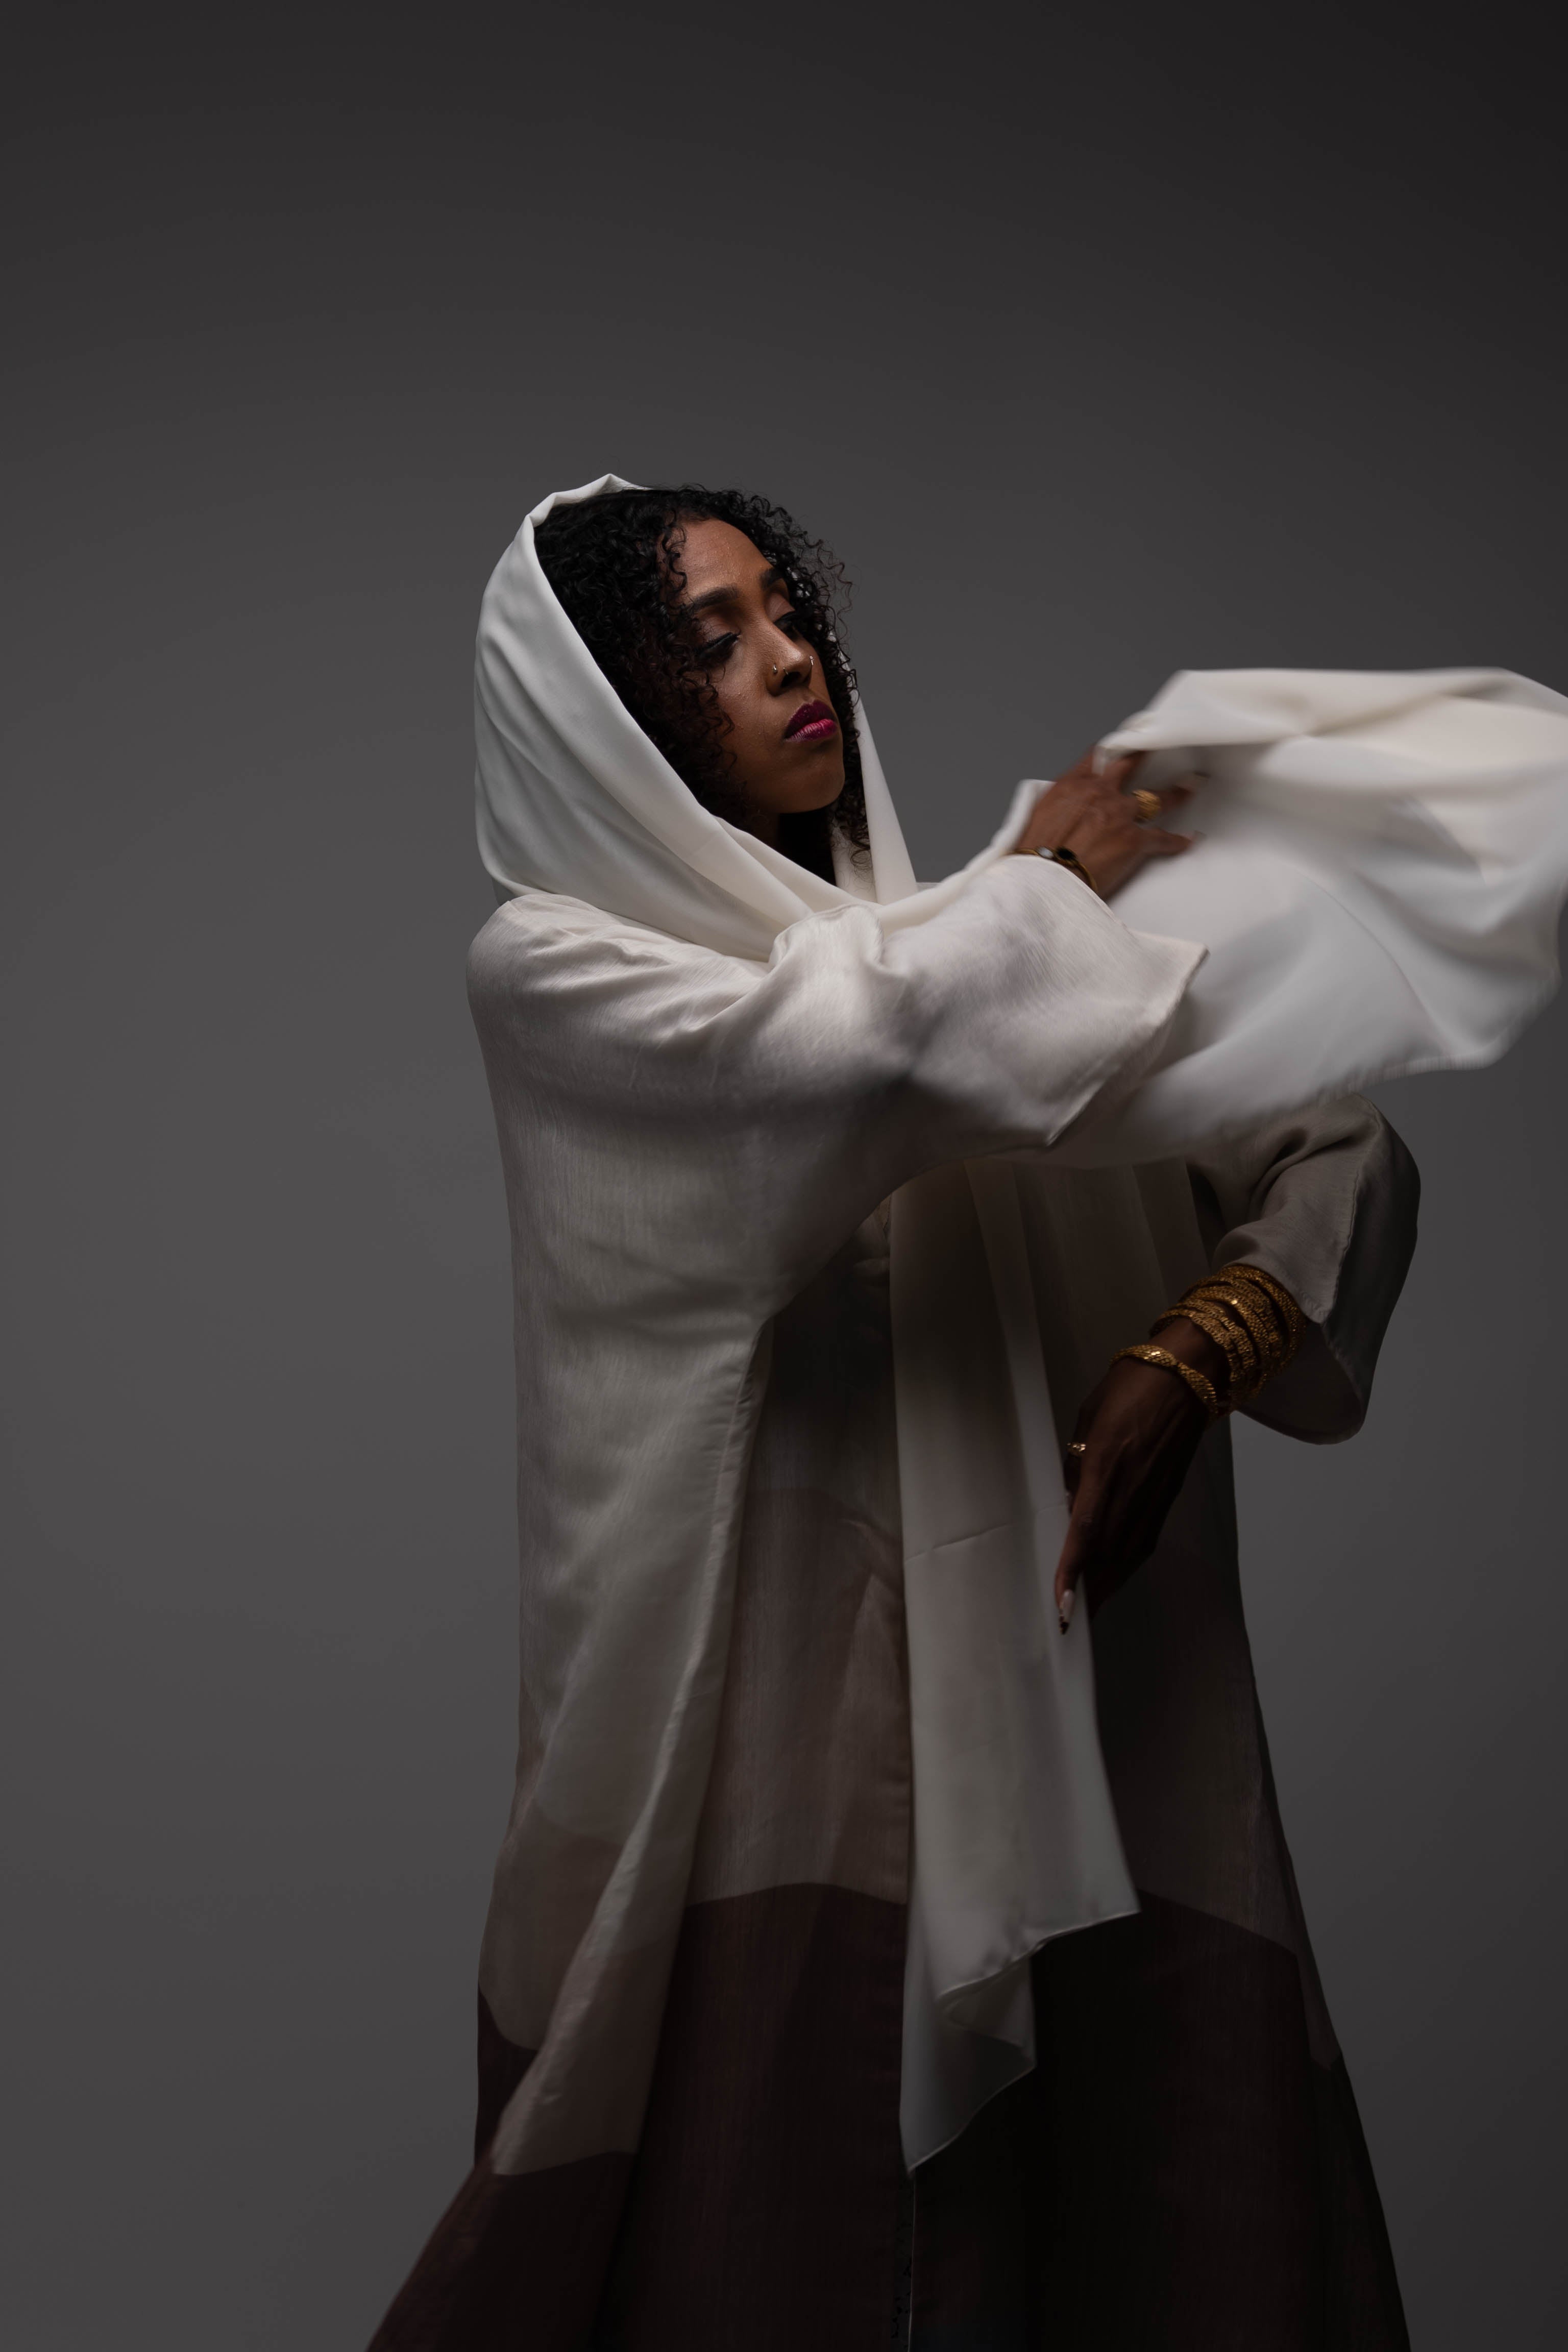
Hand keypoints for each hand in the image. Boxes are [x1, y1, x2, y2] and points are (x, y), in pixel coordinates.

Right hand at [1016, 749, 1198, 898]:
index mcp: (1073, 785)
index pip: (1098, 756)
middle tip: (1162, 748)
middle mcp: (1099, 792)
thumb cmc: (1034, 856)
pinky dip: (1177, 841)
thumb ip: (1059, 805)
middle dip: (1148, 756)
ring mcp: (1120, 814)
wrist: (1043, 882)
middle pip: (1131, 766)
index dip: (1113, 750)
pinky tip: (1186, 840)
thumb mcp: (1037, 817)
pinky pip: (1162, 838)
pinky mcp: (1134, 840)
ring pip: (1156, 798)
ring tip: (1190, 787)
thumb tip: (1066, 810)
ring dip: (1176, 793)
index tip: (1124, 746)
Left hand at [1054, 1317, 1227, 1622]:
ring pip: (1127, 1555)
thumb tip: (1069, 1503)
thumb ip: (1077, 1463)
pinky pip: (1142, 1542)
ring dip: (1106, 1587)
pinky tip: (1112, 1578)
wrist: (1187, 1378)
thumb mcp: (1089, 1420)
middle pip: (1107, 1556)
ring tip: (1085, 1611)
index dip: (1072, 1571)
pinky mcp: (1167, 1499)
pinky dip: (1125, 1566)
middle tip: (1066, 1623)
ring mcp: (1154, 1497)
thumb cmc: (1129, 1388)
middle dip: (1087, 1593)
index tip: (1061, 1604)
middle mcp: (1132, 1489)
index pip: (1085, 1530)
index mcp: (1107, 1466)